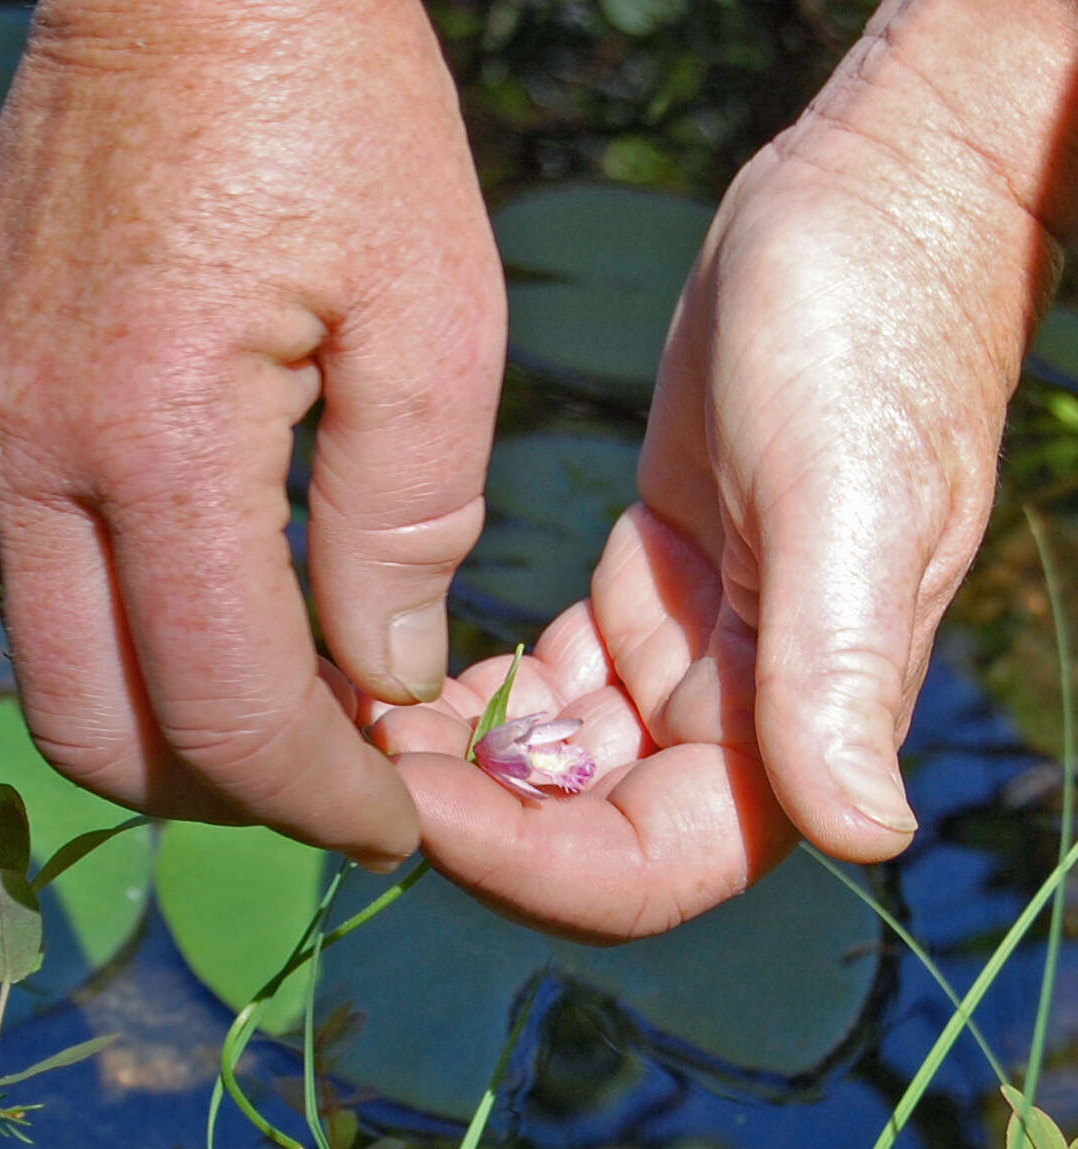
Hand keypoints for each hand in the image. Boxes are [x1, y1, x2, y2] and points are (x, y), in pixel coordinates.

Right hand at [0, 0, 504, 868]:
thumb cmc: (337, 110)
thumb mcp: (432, 312)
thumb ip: (406, 523)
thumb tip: (380, 680)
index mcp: (155, 440)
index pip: (222, 708)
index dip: (317, 798)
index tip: (394, 822)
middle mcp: (35, 452)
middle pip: (95, 732)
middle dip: (222, 793)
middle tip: (332, 781)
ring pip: (54, 670)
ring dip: (170, 724)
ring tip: (293, 704)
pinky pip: (41, 580)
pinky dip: (132, 636)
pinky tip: (228, 602)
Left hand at [374, 0, 1073, 938]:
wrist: (877, 204)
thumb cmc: (877, 328)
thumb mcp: (852, 498)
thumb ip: (839, 673)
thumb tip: (868, 834)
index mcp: (798, 735)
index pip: (646, 868)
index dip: (526, 864)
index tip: (413, 805)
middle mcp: (738, 730)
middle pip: (576, 838)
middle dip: (462, 815)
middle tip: (348, 754)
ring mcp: (684, 673)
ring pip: (544, 774)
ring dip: (447, 761)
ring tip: (345, 707)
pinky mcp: (643, 608)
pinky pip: (539, 699)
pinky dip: (465, 702)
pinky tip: (387, 676)